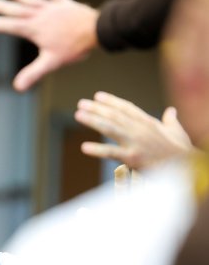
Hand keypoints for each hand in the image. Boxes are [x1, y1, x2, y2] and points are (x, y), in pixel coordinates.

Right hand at [0, 0, 98, 90]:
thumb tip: (18, 87)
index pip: (8, 25)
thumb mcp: (51, 62)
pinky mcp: (63, 3)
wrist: (97, 30)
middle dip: (0, 6)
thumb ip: (33, 73)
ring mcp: (51, 8)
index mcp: (34, 29)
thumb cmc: (75, 47)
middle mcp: (40, 15)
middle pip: (15, 9)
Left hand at [75, 91, 192, 169]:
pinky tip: (84, 147)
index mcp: (148, 123)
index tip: (97, 96)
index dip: (111, 101)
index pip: (126, 108)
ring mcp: (135, 143)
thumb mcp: (177, 132)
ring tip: (78, 115)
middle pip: (114, 115)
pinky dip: (97, 150)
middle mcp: (140, 129)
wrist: (186, 168)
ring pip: (110, 128)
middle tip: (81, 104)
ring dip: (93, 120)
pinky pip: (112, 153)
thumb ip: (171, 121)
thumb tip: (171, 111)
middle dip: (96, 108)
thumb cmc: (182, 151)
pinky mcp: (133, 157)